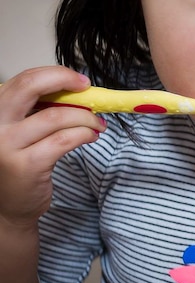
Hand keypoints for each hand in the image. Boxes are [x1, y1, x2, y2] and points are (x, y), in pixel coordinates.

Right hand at [0, 67, 105, 228]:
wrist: (9, 207)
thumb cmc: (18, 163)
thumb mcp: (21, 130)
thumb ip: (38, 109)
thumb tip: (75, 89)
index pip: (22, 80)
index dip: (55, 75)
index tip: (79, 80)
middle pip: (30, 87)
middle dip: (65, 81)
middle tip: (88, 89)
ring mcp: (6, 145)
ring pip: (57, 116)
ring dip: (86, 117)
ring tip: (97, 123)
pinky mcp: (26, 165)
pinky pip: (65, 140)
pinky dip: (84, 134)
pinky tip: (91, 136)